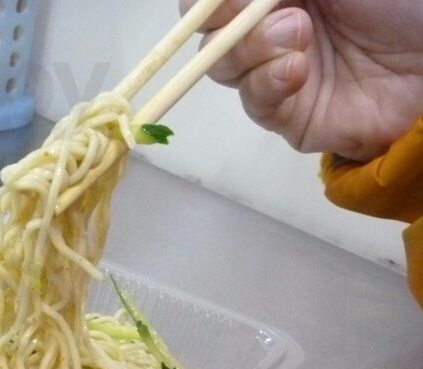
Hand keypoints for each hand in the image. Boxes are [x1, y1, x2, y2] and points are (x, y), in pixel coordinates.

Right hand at [181, 0, 422, 161]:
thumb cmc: (399, 7)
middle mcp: (271, 30)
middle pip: (210, 31)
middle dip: (221, 18)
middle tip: (246, 7)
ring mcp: (276, 73)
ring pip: (223, 65)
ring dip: (249, 45)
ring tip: (297, 34)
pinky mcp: (288, 116)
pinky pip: (253, 101)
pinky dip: (265, 81)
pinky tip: (295, 69)